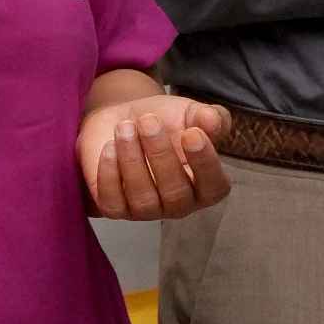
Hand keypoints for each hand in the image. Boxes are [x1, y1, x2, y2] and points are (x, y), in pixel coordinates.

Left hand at [80, 92, 232, 220]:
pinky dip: (109, 173)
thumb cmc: (164, 121)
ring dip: (132, 160)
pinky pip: (113, 201)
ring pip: (143, 200)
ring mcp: (147, 210)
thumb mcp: (190, 112)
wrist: (124, 120)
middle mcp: (179, 204)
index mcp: (206, 185)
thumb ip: (208, 116)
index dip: (204, 163)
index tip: (191, 133)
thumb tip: (212, 121)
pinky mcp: (115, 207)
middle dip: (161, 154)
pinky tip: (110, 146)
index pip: (214, 188)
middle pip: (176, 195)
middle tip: (149, 121)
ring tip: (125, 128)